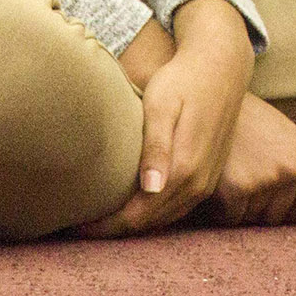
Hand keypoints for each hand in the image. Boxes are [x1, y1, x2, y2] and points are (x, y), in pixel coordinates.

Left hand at [80, 0, 253, 236]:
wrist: (221, 66)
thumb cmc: (182, 80)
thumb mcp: (162, 105)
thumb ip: (156, 146)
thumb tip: (150, 188)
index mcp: (184, 170)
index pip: (137, 216)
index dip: (105, 226)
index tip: (74, 225)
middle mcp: (199, 185)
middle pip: (149, 224)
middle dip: (113, 229)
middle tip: (77, 225)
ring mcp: (207, 184)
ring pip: (163, 220)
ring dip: (132, 224)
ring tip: (98, 218)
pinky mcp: (209, 178)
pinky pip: (176, 209)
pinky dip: (151, 214)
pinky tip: (130, 205)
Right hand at [209, 94, 295, 225]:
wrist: (206, 101)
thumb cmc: (244, 120)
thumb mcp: (280, 135)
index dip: (290, 210)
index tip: (273, 201)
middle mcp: (291, 168)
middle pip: (277, 217)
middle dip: (260, 207)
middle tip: (243, 176)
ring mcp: (265, 180)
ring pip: (252, 220)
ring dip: (239, 207)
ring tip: (231, 174)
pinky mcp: (236, 190)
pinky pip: (230, 219)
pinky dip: (220, 208)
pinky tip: (217, 181)